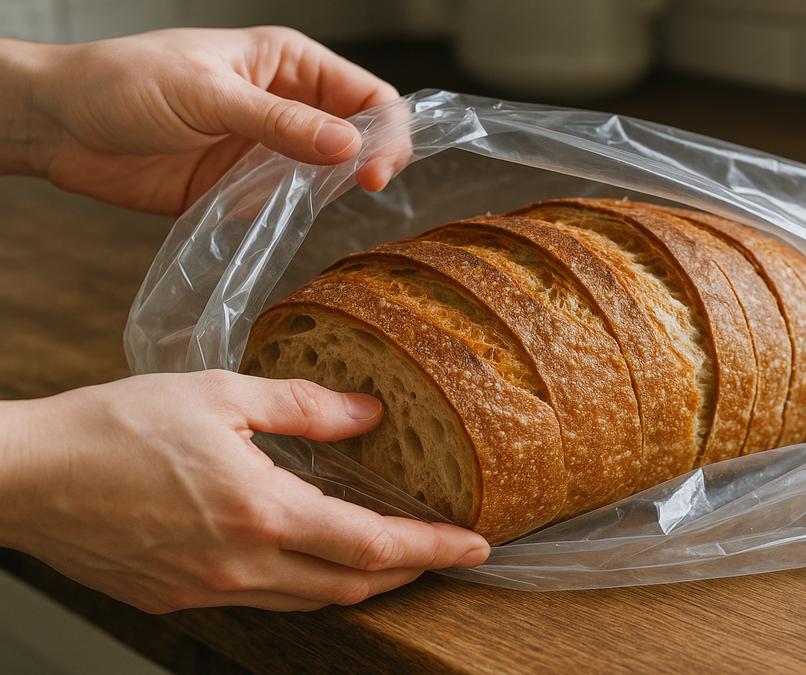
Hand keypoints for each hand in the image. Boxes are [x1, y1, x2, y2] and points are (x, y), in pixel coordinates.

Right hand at [0, 370, 488, 612]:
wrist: (26, 477)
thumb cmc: (113, 428)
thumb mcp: (219, 395)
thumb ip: (304, 407)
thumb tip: (368, 413)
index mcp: (260, 512)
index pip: (372, 546)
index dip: (432, 549)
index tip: (475, 547)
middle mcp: (242, 564)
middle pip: (351, 586)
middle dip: (408, 573)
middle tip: (442, 552)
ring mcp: (209, 590)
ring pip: (309, 601)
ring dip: (357, 582)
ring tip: (387, 556)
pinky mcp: (178, 598)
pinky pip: (262, 600)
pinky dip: (302, 584)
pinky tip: (307, 556)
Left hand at [5, 27, 407, 213]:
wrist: (59, 125)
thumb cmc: (125, 83)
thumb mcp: (209, 95)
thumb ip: (280, 124)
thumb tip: (349, 147)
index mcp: (288, 63)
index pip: (366, 94)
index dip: (384, 129)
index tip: (375, 168)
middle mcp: (287, 105)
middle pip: (358, 136)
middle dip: (368, 161)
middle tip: (364, 187)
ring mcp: (267, 148)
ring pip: (327, 174)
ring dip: (328, 191)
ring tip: (312, 198)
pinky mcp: (244, 187)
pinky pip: (287, 205)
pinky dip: (292, 215)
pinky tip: (278, 215)